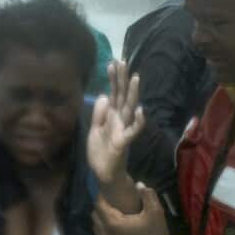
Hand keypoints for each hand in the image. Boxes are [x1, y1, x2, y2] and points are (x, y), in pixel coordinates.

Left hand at [87, 60, 145, 184]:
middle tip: (122, 61)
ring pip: (129, 109)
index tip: (112, 62)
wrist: (103, 173)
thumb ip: (98, 113)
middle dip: (122, 79)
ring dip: (133, 94)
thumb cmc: (101, 152)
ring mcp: (123, 129)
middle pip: (122, 96)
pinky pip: (132, 131)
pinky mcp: (123, 142)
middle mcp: (119, 120)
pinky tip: (139, 111)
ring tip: (135, 78)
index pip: (114, 93)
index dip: (113, 79)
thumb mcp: (94, 129)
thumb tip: (104, 95)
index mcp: (112, 116)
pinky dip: (137, 122)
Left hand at [92, 183, 170, 234]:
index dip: (102, 197)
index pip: (99, 205)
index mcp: (113, 223)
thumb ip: (147, 195)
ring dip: (101, 221)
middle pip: (94, 217)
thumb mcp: (155, 212)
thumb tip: (138, 184)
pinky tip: (114, 231)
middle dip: (100, 209)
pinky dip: (103, 233)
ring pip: (96, 229)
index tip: (108, 192)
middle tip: (111, 204)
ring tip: (112, 217)